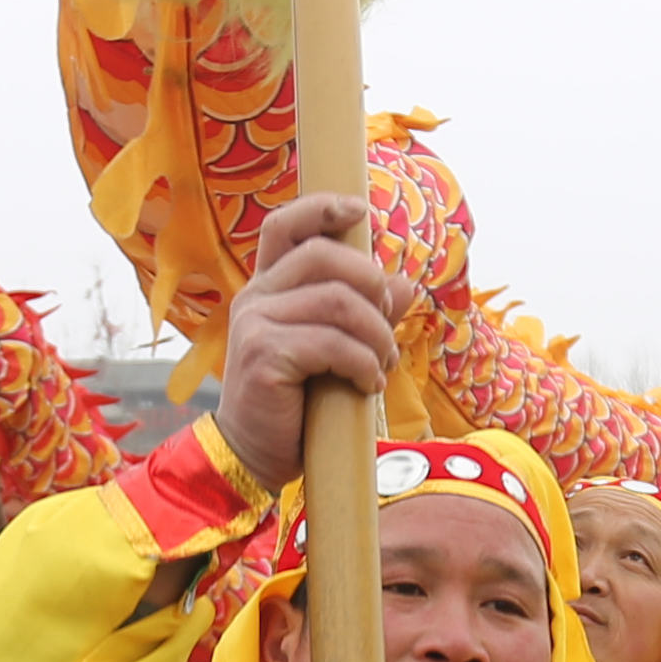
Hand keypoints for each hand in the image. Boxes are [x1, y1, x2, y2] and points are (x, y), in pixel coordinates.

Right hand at [212, 195, 397, 491]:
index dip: (320, 208)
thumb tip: (405, 284)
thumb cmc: (295, 403)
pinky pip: (332, 343)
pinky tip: (367, 386)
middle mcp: (255, 297)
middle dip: (371, 285)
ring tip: (383, 365)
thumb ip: (364, 314)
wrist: (255, 453)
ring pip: (337, 301)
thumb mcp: (334, 351)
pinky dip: (364, 364)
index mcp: (267, 288)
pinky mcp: (264, 355)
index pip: (283, 227)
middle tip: (387, 326)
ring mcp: (255, 324)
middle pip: (323, 257)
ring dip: (376, 334)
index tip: (359, 210)